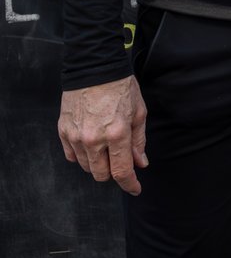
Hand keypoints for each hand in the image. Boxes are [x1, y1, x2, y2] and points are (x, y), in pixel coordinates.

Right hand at [58, 76, 148, 195]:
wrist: (94, 68)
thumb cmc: (121, 87)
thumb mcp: (139, 112)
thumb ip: (138, 141)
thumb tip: (140, 163)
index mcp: (117, 134)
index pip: (121, 171)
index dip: (130, 184)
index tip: (135, 189)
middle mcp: (94, 139)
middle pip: (101, 174)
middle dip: (113, 172)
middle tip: (120, 159)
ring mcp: (75, 137)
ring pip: (87, 167)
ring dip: (98, 163)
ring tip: (106, 145)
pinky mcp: (63, 132)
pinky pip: (72, 156)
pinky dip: (83, 155)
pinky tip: (91, 144)